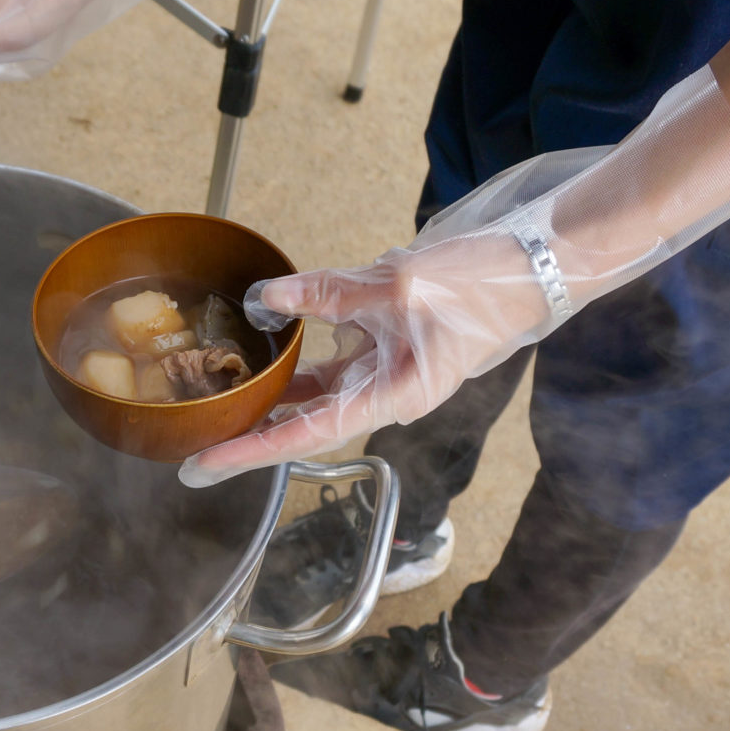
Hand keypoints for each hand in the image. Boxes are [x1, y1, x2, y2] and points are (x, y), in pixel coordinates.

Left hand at [179, 237, 546, 486]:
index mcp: (392, 398)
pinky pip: (330, 355)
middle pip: (302, 422)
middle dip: (248, 429)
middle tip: (191, 437)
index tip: (203, 468)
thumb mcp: (399, 283)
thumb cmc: (485, 284)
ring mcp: (384, 369)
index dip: (250, 453)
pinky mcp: (386, 342)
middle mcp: (384, 393)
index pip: (304, 436)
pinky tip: (261, 338)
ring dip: (267, 392)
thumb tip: (266, 297)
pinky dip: (296, 350)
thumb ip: (327, 292)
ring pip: (312, 389)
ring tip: (214, 396)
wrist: (537, 262)